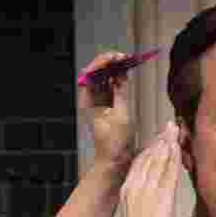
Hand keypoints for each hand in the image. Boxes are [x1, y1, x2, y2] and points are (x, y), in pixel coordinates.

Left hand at [78, 51, 135, 172]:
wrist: (112, 160)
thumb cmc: (114, 142)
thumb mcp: (120, 116)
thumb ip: (120, 93)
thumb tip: (121, 75)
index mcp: (88, 100)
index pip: (90, 73)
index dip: (102, 62)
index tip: (116, 56)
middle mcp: (90, 98)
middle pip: (97, 73)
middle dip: (110, 62)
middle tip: (124, 56)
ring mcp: (98, 101)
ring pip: (104, 77)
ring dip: (115, 68)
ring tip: (127, 61)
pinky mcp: (107, 104)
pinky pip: (111, 86)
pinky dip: (118, 78)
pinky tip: (126, 73)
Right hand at [118, 121, 181, 216]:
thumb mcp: (134, 215)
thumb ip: (142, 200)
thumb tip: (151, 196)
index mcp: (127, 190)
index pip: (139, 162)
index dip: (150, 147)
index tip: (159, 137)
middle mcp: (135, 187)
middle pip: (149, 157)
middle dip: (161, 140)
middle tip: (170, 126)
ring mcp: (148, 192)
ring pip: (159, 161)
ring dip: (168, 144)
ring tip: (176, 130)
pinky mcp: (163, 199)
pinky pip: (170, 173)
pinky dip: (174, 159)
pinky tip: (179, 149)